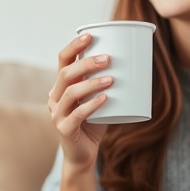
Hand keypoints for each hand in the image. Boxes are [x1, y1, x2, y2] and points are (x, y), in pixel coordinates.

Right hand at [47, 33, 111, 172]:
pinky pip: (77, 114)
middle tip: (108, 59)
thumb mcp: (97, 100)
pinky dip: (92, 105)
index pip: (62, 60)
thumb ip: (105, 84)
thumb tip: (134, 63)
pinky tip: (105, 99)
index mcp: (60, 86)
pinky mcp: (64, 129)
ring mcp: (57, 113)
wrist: (83, 154)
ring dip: (91, 83)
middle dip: (86, 63)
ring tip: (111, 79)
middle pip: (66, 73)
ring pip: (71, 92)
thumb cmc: (92, 123)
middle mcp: (54, 97)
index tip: (90, 35)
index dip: (74, 46)